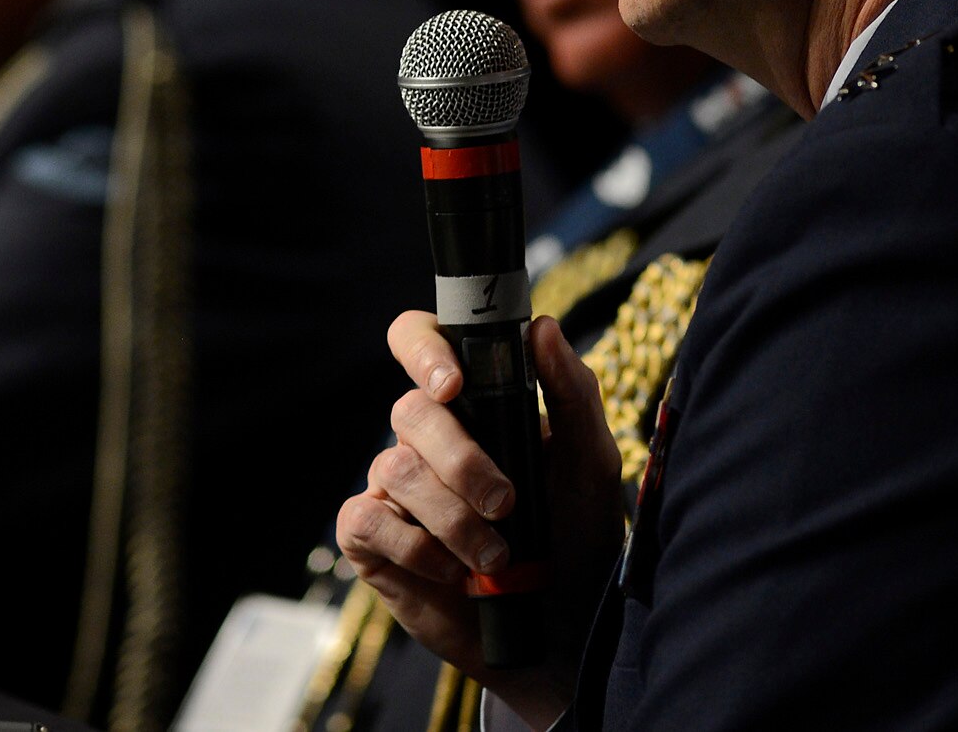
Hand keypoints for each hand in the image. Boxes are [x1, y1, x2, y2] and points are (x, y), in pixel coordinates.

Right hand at [335, 311, 624, 725]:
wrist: (563, 630)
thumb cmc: (576, 536)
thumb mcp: (589, 464)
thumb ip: (572, 392)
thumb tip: (541, 326)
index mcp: (470, 405)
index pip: (419, 341)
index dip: (422, 349)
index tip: (455, 385)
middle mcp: (425, 438)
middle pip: (409, 409)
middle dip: (460, 459)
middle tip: (506, 503)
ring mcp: (394, 486)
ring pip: (395, 468)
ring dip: (452, 517)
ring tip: (497, 558)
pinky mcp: (371, 538)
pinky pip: (368, 519)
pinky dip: (416, 547)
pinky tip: (454, 573)